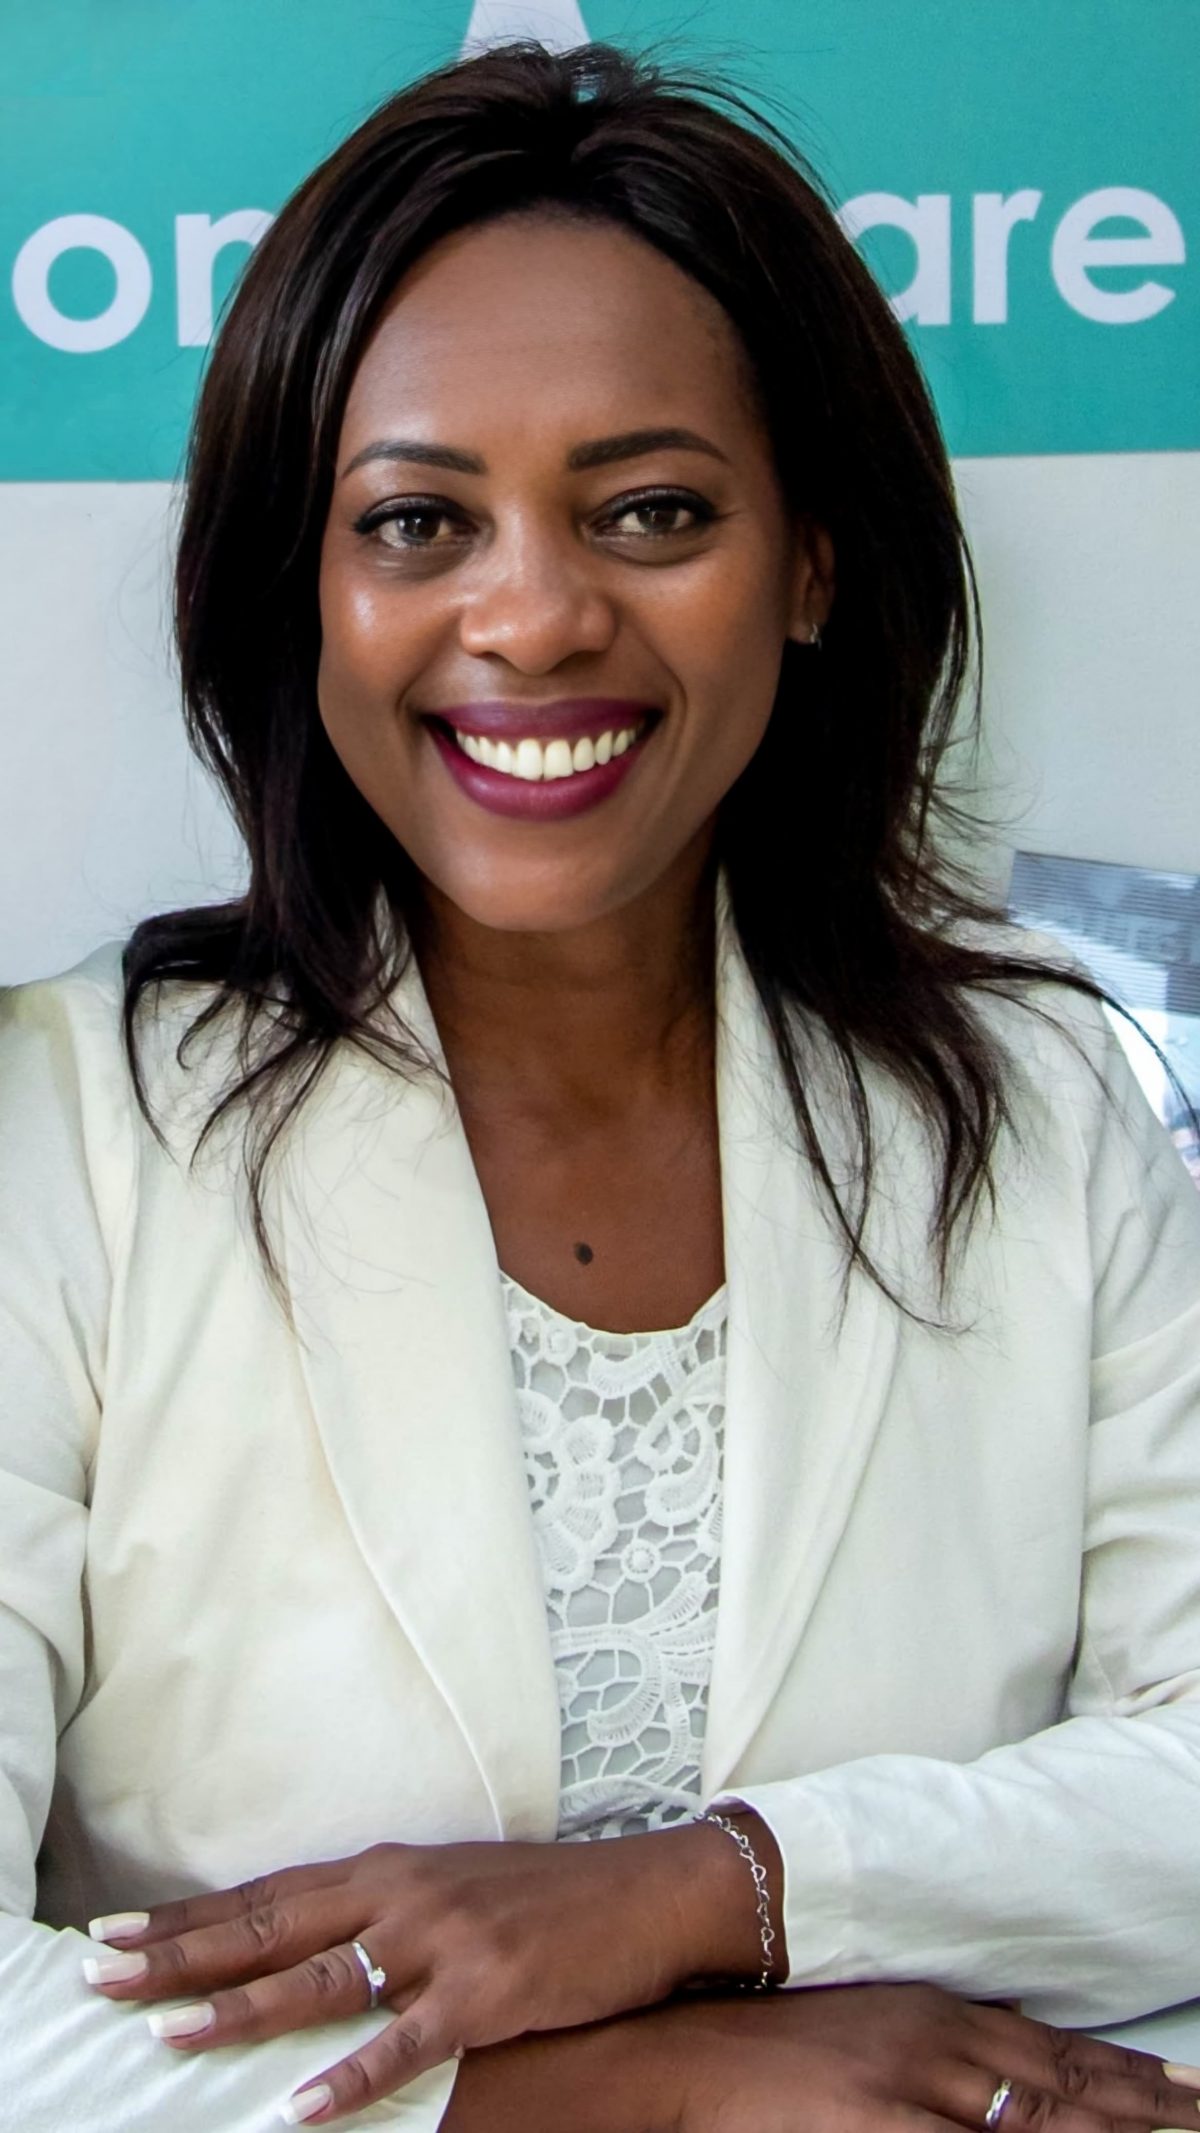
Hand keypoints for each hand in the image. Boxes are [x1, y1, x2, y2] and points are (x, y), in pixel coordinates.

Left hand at [81, 1819, 774, 2115]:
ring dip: (242, 2011)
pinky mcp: (487, 1993)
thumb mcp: (450, 1889)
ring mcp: (443, 1942)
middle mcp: (402, 1893)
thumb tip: (300, 1946)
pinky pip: (404, 2045)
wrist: (647, 1895)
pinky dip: (348, 2077)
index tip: (116, 1931)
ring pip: (320, 1980)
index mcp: (389, 1868)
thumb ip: (377, 1914)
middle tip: (104, 1972)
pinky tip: (298, 2108)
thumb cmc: (544, 1899)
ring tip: (172, 2036)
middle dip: (182, 1954)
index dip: (190, 1915)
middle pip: (271, 1926)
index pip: (267, 1893)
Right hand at [654, 1983, 1199, 2132]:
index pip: (1057, 2054)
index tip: (1190, 2093)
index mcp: (937, 2016)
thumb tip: (1011, 2040)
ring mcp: (908, 2098)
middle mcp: (936, 2050)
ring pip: (1032, 2131)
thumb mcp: (874, 2020)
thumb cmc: (775, 2040)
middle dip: (1144, 2115)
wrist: (682, 2050)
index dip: (1130, 2080)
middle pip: (1063, 2095)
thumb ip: (944, 2037)